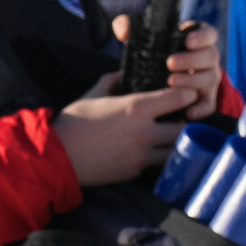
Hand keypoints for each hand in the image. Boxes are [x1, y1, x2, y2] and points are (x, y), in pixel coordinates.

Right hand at [54, 71, 194, 185]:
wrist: (56, 157)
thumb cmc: (74, 122)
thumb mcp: (94, 94)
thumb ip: (113, 81)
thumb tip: (123, 73)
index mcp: (137, 108)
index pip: (180, 98)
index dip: (188, 94)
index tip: (187, 94)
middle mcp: (145, 132)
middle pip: (186, 128)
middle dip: (189, 122)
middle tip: (184, 118)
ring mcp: (142, 156)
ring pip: (177, 150)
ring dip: (178, 143)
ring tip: (172, 136)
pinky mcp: (135, 172)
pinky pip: (157, 164)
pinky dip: (160, 157)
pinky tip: (154, 150)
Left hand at [112, 15, 224, 119]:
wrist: (152, 77)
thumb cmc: (150, 51)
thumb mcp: (140, 37)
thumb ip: (128, 26)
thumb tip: (124, 33)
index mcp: (197, 40)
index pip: (209, 34)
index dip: (202, 37)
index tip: (188, 41)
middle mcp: (207, 59)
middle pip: (211, 56)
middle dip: (192, 59)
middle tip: (170, 63)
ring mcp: (207, 79)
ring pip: (211, 78)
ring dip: (192, 81)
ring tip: (170, 82)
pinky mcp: (204, 99)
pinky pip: (209, 105)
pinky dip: (201, 109)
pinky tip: (188, 113)